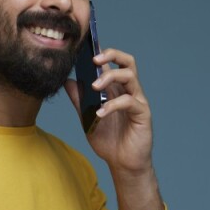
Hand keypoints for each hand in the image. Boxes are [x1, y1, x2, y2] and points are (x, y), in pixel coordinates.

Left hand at [64, 46, 152, 174]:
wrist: (122, 163)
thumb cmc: (109, 140)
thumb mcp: (87, 118)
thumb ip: (79, 100)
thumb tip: (67, 80)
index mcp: (116, 89)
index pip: (112, 63)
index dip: (102, 52)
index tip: (87, 46)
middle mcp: (129, 90)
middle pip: (127, 61)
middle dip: (111, 54)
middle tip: (94, 60)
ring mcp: (137, 100)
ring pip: (130, 76)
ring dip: (110, 77)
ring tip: (95, 87)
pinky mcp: (142, 114)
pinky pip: (129, 102)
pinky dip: (113, 105)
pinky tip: (100, 113)